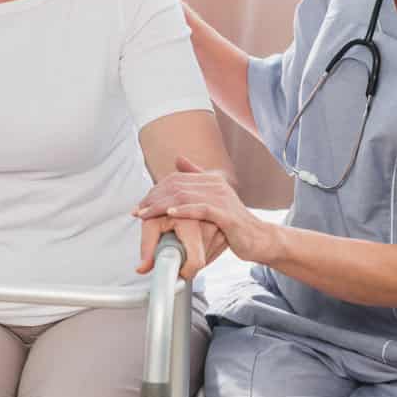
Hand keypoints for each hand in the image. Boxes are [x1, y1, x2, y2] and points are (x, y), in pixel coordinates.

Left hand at [135, 158, 272, 265]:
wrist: (258, 238)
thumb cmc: (232, 221)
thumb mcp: (214, 197)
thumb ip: (196, 178)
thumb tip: (177, 158)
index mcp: (211, 180)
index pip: (175, 179)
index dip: (154, 191)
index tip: (140, 205)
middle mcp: (216, 185)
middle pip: (176, 186)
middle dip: (153, 198)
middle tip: (138, 211)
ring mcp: (222, 199)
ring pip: (185, 196)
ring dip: (161, 205)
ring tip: (145, 214)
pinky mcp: (227, 215)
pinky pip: (202, 209)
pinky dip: (184, 210)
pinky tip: (169, 213)